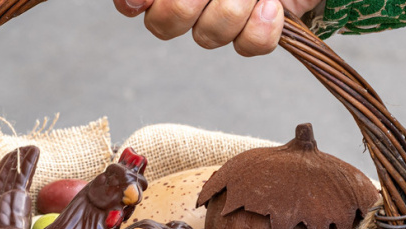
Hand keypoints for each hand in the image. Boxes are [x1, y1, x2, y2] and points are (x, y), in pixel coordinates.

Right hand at [113, 0, 321, 56]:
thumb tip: (140, 0)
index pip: (133, 0)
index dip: (133, 0)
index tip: (141, 0)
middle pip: (164, 23)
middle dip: (188, 3)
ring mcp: (221, 15)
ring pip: (206, 37)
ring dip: (232, 9)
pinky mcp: (253, 32)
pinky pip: (247, 46)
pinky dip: (262, 28)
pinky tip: (272, 5)